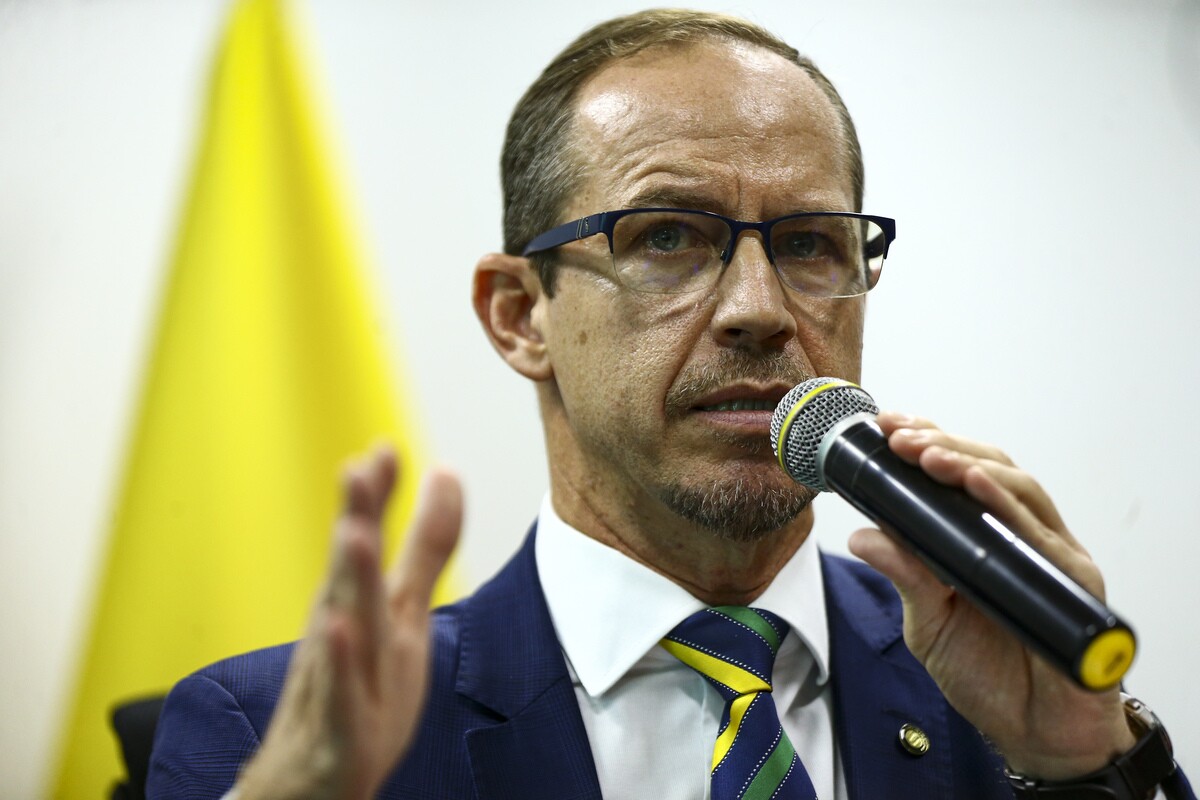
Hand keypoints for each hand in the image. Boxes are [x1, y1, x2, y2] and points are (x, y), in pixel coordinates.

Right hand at [236, 447, 461, 799]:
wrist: (311, 783)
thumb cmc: (355, 686)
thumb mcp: (401, 611)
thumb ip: (424, 545)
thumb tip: (445, 472)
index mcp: (357, 603)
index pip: (366, 539)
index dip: (375, 496)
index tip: (385, 447)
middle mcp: (341, 631)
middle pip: (348, 569)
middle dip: (355, 517)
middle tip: (358, 468)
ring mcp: (336, 679)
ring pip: (342, 626)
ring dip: (348, 578)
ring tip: (354, 533)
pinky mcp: (338, 731)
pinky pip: (338, 695)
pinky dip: (338, 663)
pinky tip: (338, 629)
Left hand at [847, 412, 1133, 779]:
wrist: (1035, 732)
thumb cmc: (988, 674)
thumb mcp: (928, 622)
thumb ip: (903, 575)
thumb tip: (861, 535)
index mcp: (980, 537)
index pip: (955, 474)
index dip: (925, 443)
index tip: (885, 427)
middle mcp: (1018, 534)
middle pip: (986, 467)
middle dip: (940, 444)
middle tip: (897, 437)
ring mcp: (1046, 552)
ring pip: (1016, 485)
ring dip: (967, 463)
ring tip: (926, 454)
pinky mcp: (1071, 578)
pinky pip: (1039, 531)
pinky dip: (1006, 501)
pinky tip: (976, 484)